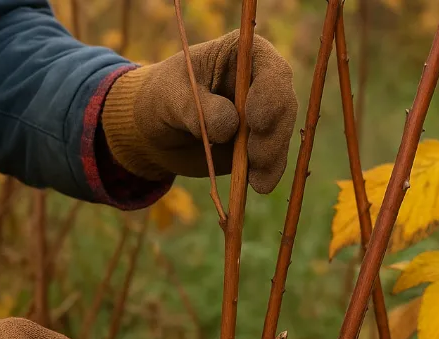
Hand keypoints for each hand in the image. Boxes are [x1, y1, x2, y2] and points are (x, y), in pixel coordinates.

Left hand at [102, 31, 297, 193]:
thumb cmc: (162, 98)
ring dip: (273, 158)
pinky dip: (268, 172)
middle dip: (273, 134)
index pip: (270, 69)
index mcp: (243, 54)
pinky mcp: (258, 143)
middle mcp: (261, 82)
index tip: (255, 120)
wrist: (155, 130)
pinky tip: (260, 185)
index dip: (270, 94)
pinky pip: (272, 158)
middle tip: (256, 159)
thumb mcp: (170, 97)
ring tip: (258, 183)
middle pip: (283, 105)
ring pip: (280, 134)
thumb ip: (198, 108)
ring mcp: (263, 114)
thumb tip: (230, 127)